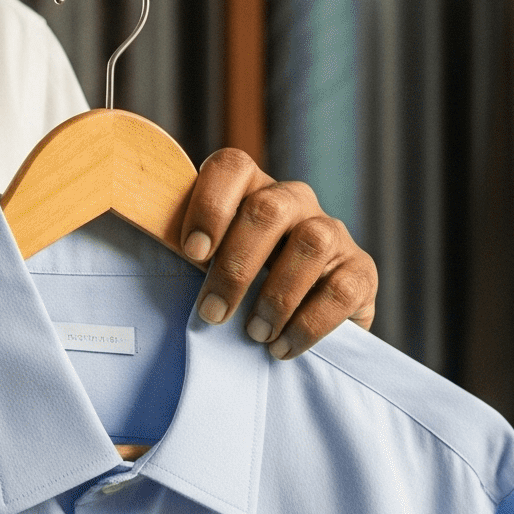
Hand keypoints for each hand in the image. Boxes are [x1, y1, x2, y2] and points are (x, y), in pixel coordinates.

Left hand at [177, 153, 376, 360]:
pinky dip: (308, 323)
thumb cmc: (246, 292)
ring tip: (254, 333)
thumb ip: (195, 259)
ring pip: (310, 242)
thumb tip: (152, 273)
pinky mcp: (361, 272)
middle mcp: (295, 202)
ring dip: (275, 295)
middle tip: (212, 313)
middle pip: (267, 209)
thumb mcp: (216, 269)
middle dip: (234, 266)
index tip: (192, 254)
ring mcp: (333, 233)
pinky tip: (282, 346)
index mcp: (252, 190)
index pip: (232, 167)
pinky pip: (340, 289)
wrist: (308, 327)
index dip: (210, 204)